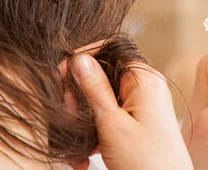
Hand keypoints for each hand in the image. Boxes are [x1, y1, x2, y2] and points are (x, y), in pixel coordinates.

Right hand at [65, 49, 192, 169]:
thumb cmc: (146, 162)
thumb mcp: (113, 125)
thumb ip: (94, 89)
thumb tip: (79, 57)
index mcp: (144, 79)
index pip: (110, 48)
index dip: (83, 58)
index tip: (60, 76)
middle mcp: (145, 87)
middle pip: (101, 75)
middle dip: (78, 97)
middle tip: (70, 119)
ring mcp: (142, 106)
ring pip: (101, 100)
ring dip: (82, 120)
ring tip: (77, 147)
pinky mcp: (137, 125)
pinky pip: (108, 118)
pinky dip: (93, 134)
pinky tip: (83, 158)